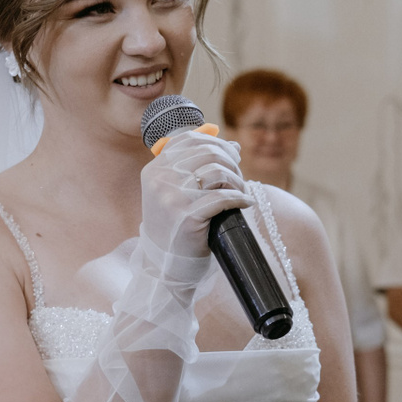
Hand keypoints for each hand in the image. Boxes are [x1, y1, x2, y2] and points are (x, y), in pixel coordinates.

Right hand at [139, 132, 251, 267]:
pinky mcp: (187, 217)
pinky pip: (223, 198)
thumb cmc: (175, 224)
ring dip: (237, 181)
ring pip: (217, 172)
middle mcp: (160, 179)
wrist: (165, 262)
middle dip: (231, 163)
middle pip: (208, 153)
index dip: (217, 143)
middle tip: (238, 179)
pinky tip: (245, 203)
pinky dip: (240, 198)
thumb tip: (234, 145)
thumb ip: (199, 165)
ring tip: (240, 192)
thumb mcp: (178, 191)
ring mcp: (172, 198)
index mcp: (155, 169)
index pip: (190, 139)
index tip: (232, 156)